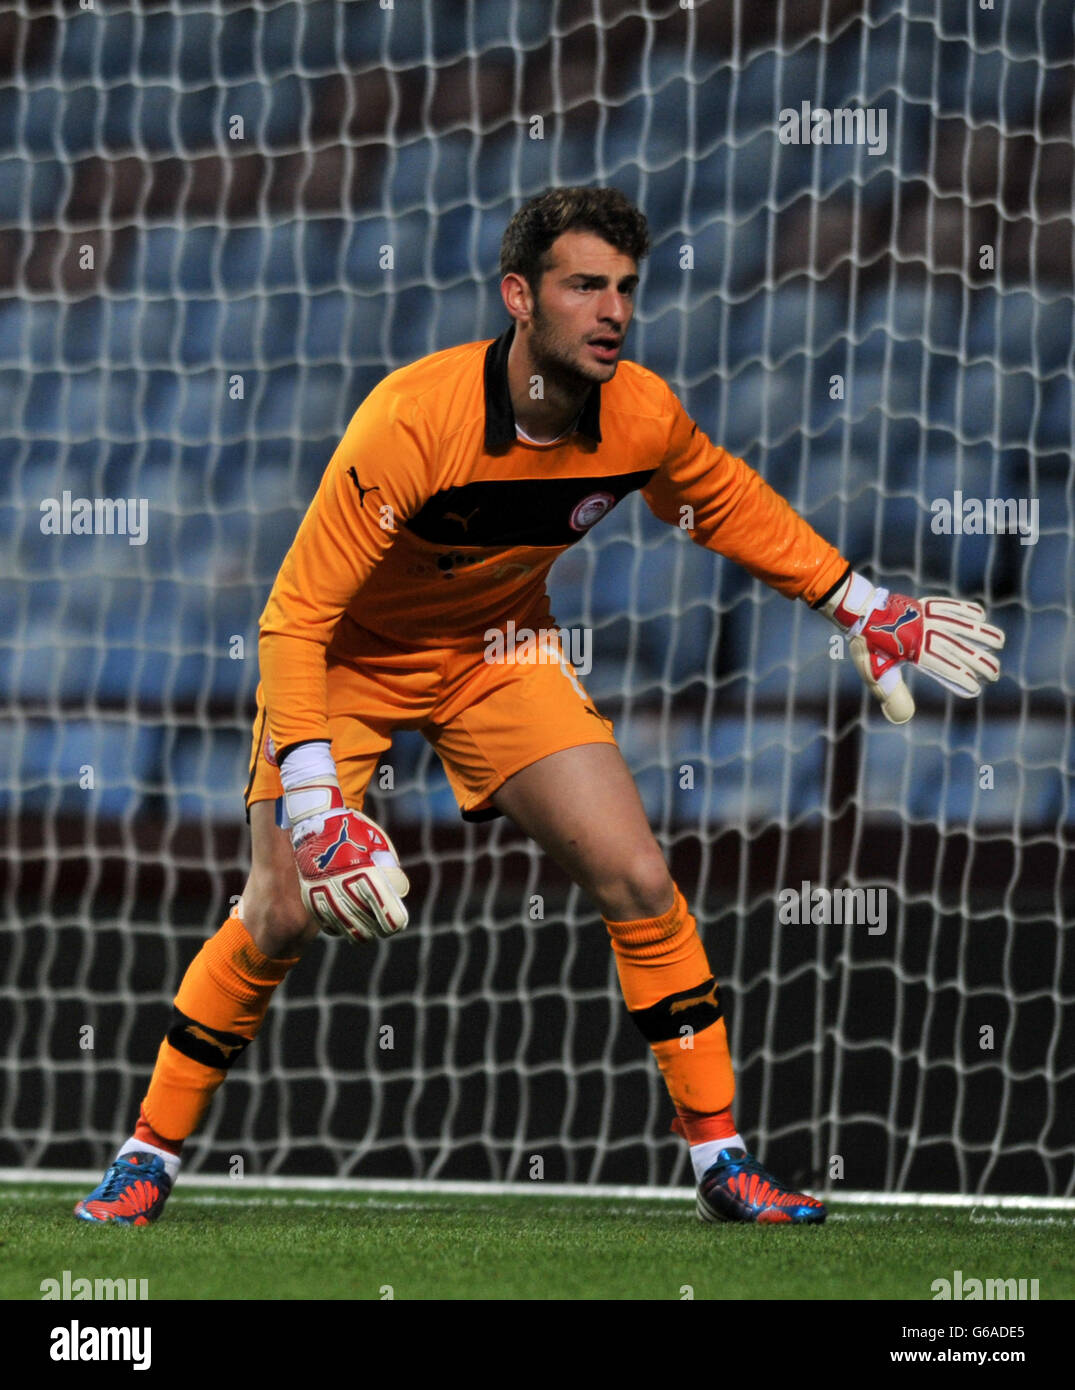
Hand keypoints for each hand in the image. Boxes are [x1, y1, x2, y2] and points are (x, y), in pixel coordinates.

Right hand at [284, 777, 408, 941]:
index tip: (398, 922)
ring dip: (360, 933)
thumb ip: (389, 868)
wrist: (317, 822)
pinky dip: (338, 928)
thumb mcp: (379, 844)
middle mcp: (345, 886)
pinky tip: (345, 925)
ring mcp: (325, 893)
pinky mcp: (311, 896)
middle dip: (380, 930)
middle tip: (385, 929)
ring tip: (367, 932)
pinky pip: (327, 923)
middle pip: (367, 925)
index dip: (396, 922)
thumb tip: (398, 892)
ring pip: (346, 928)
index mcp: (366, 873)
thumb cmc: (354, 832)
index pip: (387, 913)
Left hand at [822, 573, 1004, 723]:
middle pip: (959, 648)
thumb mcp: (876, 673)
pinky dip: (967, 610)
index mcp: (914, 650)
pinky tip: (980, 616)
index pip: (945, 666)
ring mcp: (927, 617)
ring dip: (982, 634)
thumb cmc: (867, 646)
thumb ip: (892, 694)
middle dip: (980, 661)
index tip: (976, 688)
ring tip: (1000, 642)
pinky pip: (951, 606)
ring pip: (961, 625)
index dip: (962, 678)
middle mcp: (926, 633)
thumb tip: (903, 717)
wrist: (859, 612)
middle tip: (995, 673)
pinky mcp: (925, 605)